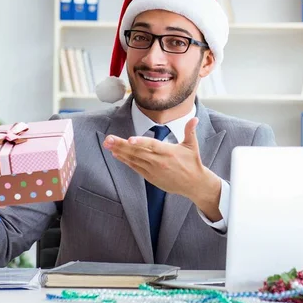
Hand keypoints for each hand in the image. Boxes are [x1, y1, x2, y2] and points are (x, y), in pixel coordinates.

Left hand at [103, 117, 222, 220]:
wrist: (194, 184)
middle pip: (138, 151)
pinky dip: (125, 161)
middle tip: (108, 139)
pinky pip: (135, 167)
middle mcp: (159, 161)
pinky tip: (116, 154)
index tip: (129, 139)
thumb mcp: (192, 146)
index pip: (152, 145)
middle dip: (121, 145)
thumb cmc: (192, 163)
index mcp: (168, 151)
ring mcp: (153, 170)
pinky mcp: (150, 177)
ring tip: (108, 145)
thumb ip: (190, 131)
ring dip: (120, 152)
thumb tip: (194, 118)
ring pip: (134, 159)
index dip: (140, 141)